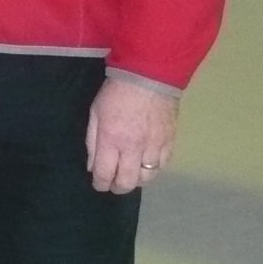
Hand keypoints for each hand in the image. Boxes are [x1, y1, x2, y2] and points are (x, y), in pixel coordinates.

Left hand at [85, 77, 177, 193]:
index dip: (100, 184)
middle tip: (114, 184)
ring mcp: (154, 147)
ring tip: (131, 175)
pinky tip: (147, 165)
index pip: (105, 174)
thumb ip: (92, 141)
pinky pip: (163, 166)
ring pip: (147, 178)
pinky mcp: (170, 142)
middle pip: (127, 182)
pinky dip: (154, 170)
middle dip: (118, 188)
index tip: (99, 184)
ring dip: (137, 180)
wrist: (149, 76)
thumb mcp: (95, 113)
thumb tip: (92, 166)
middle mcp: (133, 148)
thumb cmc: (116, 92)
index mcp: (111, 140)